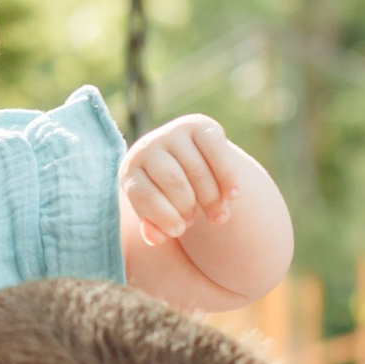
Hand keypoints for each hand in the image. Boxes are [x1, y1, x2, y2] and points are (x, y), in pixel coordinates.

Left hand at [122, 113, 245, 244]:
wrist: (181, 162)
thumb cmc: (166, 196)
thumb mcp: (156, 212)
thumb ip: (154, 228)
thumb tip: (155, 238)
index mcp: (131, 170)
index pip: (144, 195)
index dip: (163, 218)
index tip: (179, 233)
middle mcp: (148, 146)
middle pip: (174, 181)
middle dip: (188, 208)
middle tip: (195, 222)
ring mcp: (173, 132)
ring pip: (197, 170)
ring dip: (211, 199)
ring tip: (218, 217)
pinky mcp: (198, 125)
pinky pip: (216, 151)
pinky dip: (227, 176)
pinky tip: (233, 196)